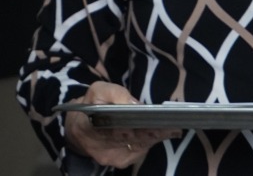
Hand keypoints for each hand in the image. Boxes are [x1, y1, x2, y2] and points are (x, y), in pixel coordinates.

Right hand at [63, 81, 177, 167]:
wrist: (83, 126)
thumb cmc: (93, 105)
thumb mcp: (98, 90)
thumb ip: (115, 94)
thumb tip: (136, 105)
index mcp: (87, 126)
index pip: (109, 129)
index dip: (129, 126)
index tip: (147, 120)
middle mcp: (98, 147)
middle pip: (128, 139)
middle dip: (149, 131)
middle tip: (168, 125)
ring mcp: (110, 157)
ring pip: (137, 147)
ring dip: (154, 137)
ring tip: (170, 128)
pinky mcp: (121, 162)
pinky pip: (139, 152)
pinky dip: (151, 141)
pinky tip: (161, 134)